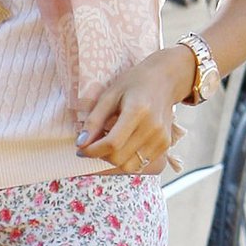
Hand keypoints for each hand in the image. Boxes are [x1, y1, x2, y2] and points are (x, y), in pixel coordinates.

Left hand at [76, 47, 193, 173]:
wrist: (165, 80)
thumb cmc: (134, 83)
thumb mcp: (109, 95)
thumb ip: (94, 120)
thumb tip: (81, 144)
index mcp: (138, 111)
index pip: (112, 143)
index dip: (92, 151)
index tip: (80, 149)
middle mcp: (153, 128)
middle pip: (119, 158)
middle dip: (100, 155)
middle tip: (94, 144)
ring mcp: (161, 139)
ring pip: (130, 166)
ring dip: (113, 160)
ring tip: (109, 144)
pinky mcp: (164, 145)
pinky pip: (140, 164)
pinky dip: (127, 159)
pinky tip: (123, 144)